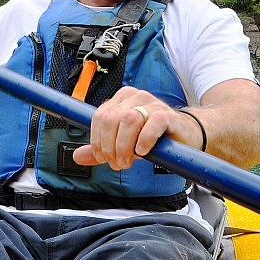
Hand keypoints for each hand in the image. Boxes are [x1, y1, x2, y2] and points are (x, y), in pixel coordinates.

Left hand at [72, 86, 192, 170]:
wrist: (183, 134)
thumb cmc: (151, 137)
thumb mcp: (122, 142)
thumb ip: (101, 148)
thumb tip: (76, 157)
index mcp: (120, 99)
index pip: (99, 118)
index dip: (97, 141)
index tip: (103, 158)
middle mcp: (134, 96)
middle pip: (111, 120)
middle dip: (111, 147)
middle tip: (118, 163)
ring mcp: (151, 102)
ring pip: (129, 120)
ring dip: (125, 146)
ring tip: (129, 161)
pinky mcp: (167, 114)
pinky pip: (153, 123)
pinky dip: (144, 139)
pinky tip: (143, 151)